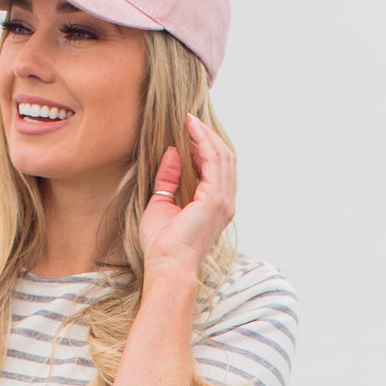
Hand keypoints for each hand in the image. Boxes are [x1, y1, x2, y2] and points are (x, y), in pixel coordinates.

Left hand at [139, 112, 235, 278]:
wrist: (167, 265)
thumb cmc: (162, 245)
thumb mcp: (160, 204)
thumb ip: (167, 179)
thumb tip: (172, 152)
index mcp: (215, 207)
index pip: (217, 169)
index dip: (205, 147)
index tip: (188, 131)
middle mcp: (225, 204)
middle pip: (224, 159)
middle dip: (208, 137)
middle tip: (190, 120)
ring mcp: (223, 202)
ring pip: (222, 157)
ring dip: (206, 136)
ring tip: (190, 122)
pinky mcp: (215, 200)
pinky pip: (214, 162)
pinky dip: (204, 143)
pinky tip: (191, 132)